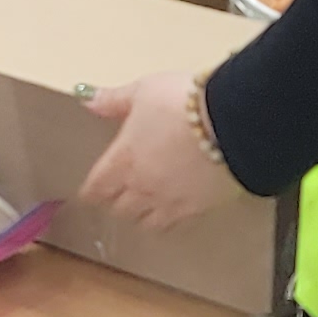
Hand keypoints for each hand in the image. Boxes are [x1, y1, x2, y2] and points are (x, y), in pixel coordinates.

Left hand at [78, 72, 247, 228]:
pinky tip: (174, 207)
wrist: (232, 123)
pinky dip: (169, 219)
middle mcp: (141, 187)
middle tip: (121, 190)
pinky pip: (175, 225)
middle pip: (119, 208)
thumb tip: (85, 99)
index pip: (95, 189)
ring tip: (146, 201)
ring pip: (144, 222)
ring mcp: (169, 202)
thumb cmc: (181, 102)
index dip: (92, 190)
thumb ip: (113, 100)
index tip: (92, 189)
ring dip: (141, 213)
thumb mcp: (143, 91)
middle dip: (116, 200)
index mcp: (123, 160)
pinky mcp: (197, 209)